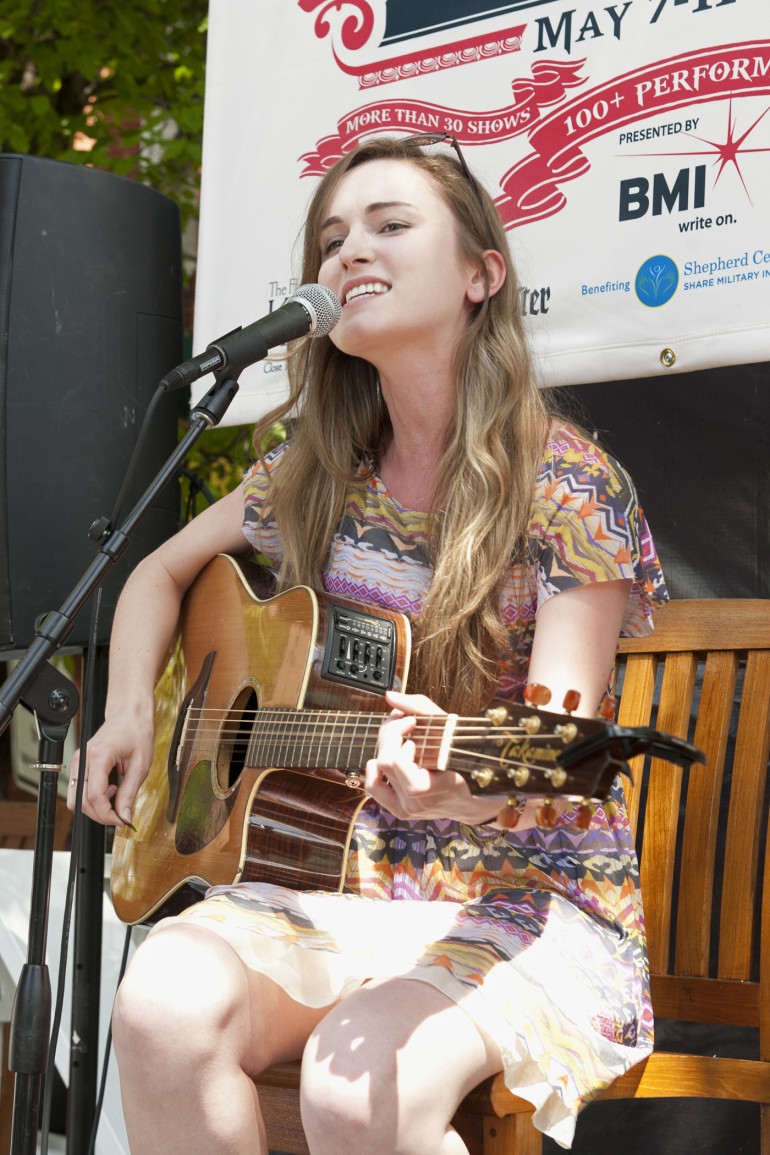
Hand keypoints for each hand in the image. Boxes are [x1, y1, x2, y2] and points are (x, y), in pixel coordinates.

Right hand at [67, 714, 153, 827]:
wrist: (129, 715)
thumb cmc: (137, 734)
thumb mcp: (140, 766)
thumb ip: (130, 793)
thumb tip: (125, 817)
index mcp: (99, 756)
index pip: (94, 796)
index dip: (108, 814)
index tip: (122, 821)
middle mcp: (83, 759)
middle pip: (81, 801)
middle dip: (101, 814)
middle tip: (121, 814)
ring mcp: (78, 761)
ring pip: (76, 799)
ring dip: (95, 807)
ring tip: (116, 794)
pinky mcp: (79, 764)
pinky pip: (78, 790)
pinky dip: (92, 798)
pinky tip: (109, 789)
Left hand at [365, 691, 504, 823]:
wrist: (476, 797)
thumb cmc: (468, 760)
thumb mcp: (450, 729)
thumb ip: (419, 708)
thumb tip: (389, 696)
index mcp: (434, 786)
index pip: (395, 762)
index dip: (398, 734)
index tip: (413, 722)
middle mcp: (417, 803)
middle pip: (385, 762)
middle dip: (391, 733)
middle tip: (406, 722)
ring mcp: (407, 810)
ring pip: (376, 773)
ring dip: (385, 748)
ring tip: (401, 740)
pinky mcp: (400, 811)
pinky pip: (374, 788)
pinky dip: (374, 769)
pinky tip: (387, 757)